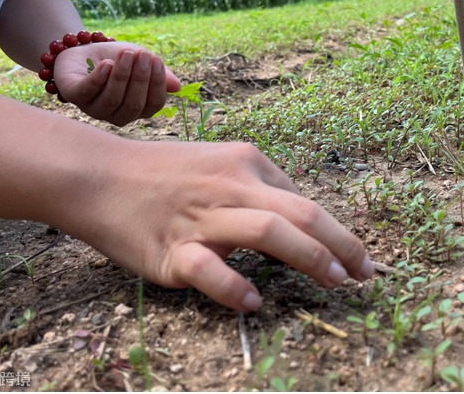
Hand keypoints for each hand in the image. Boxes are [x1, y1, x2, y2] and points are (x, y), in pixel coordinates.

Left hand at [53, 42, 181, 125]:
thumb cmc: (116, 58)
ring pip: (112, 100)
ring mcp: (94, 108)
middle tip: (143, 54)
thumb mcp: (139, 61)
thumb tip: (176, 87)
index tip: (156, 60)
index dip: (157, 84)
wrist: (84, 48)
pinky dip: (100, 78)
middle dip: (141, 79)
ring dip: (122, 75)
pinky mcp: (74, 96)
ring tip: (126, 53)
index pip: (153, 105)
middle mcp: (116, 114)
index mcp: (136, 108)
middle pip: (134, 105)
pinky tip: (108, 63)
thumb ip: (157, 72)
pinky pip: (88, 92)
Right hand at [66, 141, 374, 311]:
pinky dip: (235, 286)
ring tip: (335, 282)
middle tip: (365, 273)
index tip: (356, 256)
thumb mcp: (219, 162)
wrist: (98, 175)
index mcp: (246, 161)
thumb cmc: (164, 172)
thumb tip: (299, 223)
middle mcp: (230, 185)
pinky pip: (210, 270)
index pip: (304, 200)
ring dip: (311, 258)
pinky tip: (254, 301)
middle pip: (301, 213)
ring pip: (268, 232)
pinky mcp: (171, 250)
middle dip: (342, 244)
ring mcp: (201, 218)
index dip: (337, 231)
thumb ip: (259, 186)